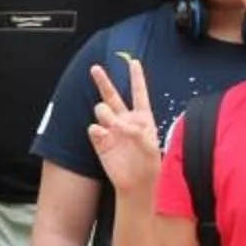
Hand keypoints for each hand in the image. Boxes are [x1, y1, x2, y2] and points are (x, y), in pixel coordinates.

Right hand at [86, 56, 162, 190]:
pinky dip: (98, 130)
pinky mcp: (100, 141)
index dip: (136, 77)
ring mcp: (111, 129)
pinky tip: (104, 136)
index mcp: (142, 118)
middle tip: (95, 68)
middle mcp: (125, 120)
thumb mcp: (151, 145)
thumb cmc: (150, 164)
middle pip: (112, 95)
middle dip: (103, 81)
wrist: (137, 184)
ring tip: (112, 123)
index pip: (139, 93)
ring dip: (105, 113)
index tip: (134, 62)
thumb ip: (137, 131)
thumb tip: (120, 124)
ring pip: (101, 109)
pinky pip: (94, 128)